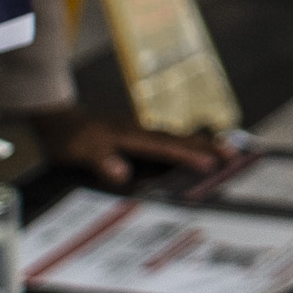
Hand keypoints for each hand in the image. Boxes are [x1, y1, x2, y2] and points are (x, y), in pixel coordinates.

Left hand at [18, 104, 241, 190]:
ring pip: (177, 139)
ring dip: (201, 145)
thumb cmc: (69, 136)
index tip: (212, 164)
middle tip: (236, 155)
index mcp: (132, 136)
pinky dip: (185, 147)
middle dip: (208, 146)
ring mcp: (141, 133)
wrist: (56, 117)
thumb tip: (123, 175)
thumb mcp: (80, 151)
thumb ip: (101, 161)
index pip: (166, 147)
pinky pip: (168, 143)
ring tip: (227, 153)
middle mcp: (141, 132)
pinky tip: (192, 155)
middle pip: (180, 139)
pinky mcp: (137, 137)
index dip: (189, 156)